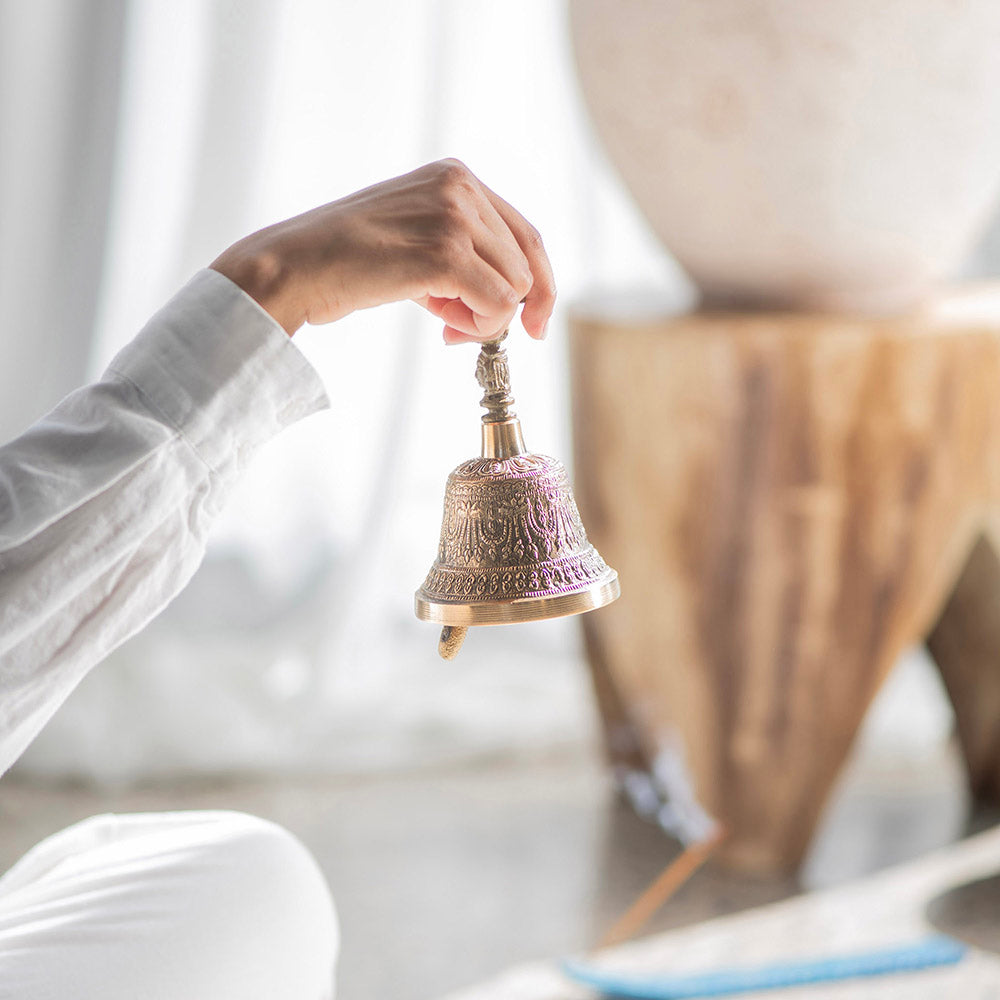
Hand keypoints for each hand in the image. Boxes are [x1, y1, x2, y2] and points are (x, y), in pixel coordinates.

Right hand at [210, 159, 555, 341]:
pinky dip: (479, 327)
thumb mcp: (414, 239)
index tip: (535, 321)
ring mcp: (454, 216)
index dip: (539, 283)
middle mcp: (460, 187)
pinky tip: (444, 330)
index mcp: (455, 177)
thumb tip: (507, 302)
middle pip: (526, 263)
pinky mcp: (444, 252)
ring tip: (442, 323)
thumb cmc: (346, 260)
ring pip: (515, 288)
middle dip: (502, 308)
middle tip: (461, 332)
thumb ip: (462, 255)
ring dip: (484, 320)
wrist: (295, 266)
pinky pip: (496, 305)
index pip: (524, 233)